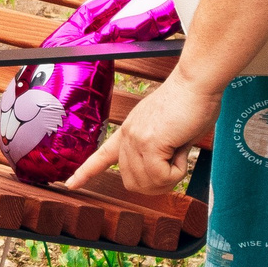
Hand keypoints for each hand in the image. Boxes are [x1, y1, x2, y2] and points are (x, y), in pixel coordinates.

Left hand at [65, 71, 221, 195]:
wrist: (196, 82)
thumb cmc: (191, 102)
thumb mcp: (168, 131)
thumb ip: (158, 149)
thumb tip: (162, 172)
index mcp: (128, 131)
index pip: (101, 155)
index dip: (86, 172)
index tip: (70, 184)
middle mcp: (127, 136)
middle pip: (133, 183)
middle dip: (158, 184)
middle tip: (175, 164)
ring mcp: (136, 139)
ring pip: (149, 183)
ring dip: (171, 176)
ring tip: (179, 150)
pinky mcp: (149, 142)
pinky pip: (163, 176)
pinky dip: (178, 171)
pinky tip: (181, 150)